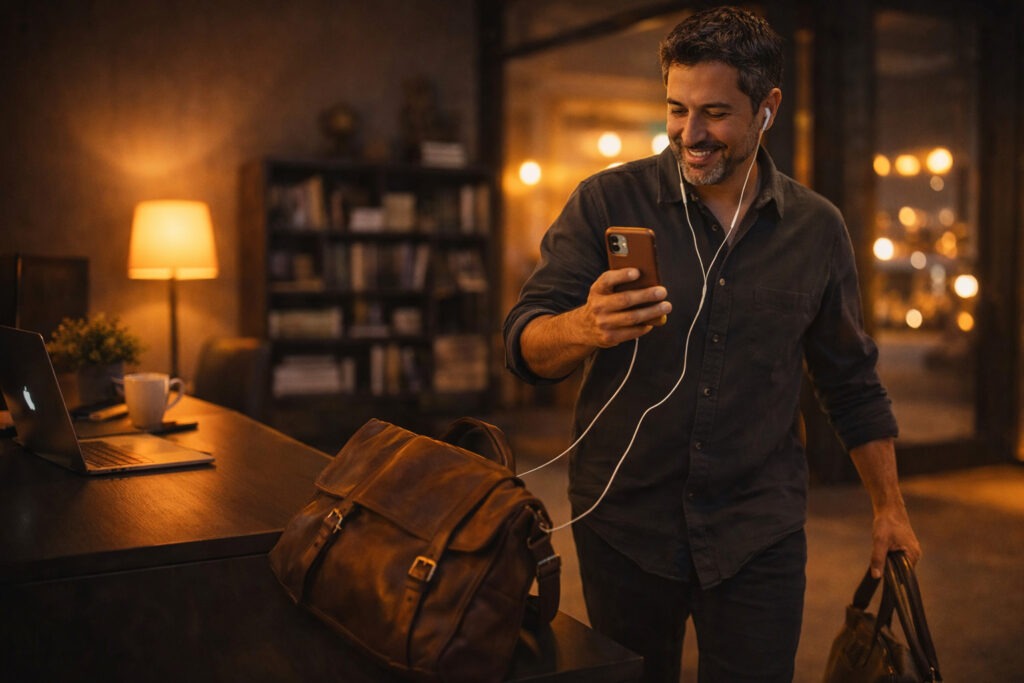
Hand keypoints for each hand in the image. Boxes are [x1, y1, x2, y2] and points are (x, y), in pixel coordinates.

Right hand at [518, 268, 671, 378]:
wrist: (584, 327)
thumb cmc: (603, 302)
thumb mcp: (605, 291)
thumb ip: (620, 285)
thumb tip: (649, 282)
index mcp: (597, 290)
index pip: (607, 279)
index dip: (622, 275)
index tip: (637, 272)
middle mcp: (597, 306)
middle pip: (625, 299)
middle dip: (646, 295)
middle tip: (662, 291)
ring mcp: (602, 323)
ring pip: (632, 317)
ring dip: (652, 312)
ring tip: (666, 306)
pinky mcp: (609, 338)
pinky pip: (632, 332)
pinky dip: (645, 326)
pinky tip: (653, 321)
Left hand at [848, 438, 921, 578]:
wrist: (889, 508)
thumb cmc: (886, 523)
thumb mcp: (879, 541)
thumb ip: (878, 559)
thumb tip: (876, 577)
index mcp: (912, 555)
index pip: (905, 576)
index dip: (893, 578)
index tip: (883, 577)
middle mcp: (915, 554)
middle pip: (902, 570)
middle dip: (890, 568)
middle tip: (880, 560)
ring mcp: (912, 550)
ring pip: (899, 563)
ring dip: (889, 561)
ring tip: (883, 551)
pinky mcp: (906, 546)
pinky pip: (898, 556)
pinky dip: (890, 556)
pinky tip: (884, 549)